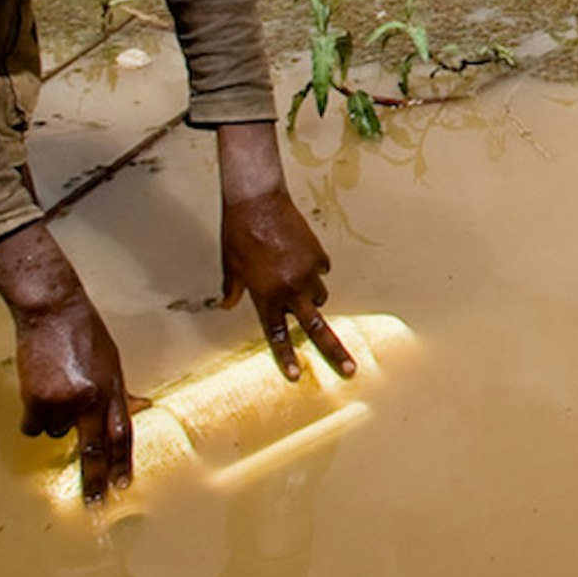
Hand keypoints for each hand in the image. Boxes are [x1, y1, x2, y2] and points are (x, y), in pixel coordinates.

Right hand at [0, 224, 135, 500]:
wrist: (52, 311)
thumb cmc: (83, 333)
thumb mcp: (111, 362)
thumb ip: (118, 392)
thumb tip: (140, 407)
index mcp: (113, 390)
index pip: (121, 436)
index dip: (120, 464)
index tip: (121, 488)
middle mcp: (92, 400)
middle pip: (94, 451)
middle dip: (94, 482)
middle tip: (95, 507)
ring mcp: (64, 401)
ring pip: (56, 433)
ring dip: (55, 421)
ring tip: (55, 388)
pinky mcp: (38, 400)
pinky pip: (34, 426)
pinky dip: (34, 416)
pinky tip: (37, 391)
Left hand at [214, 121, 355, 380]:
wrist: (257, 201)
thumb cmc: (239, 234)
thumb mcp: (230, 266)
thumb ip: (232, 290)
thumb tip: (226, 304)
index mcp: (267, 295)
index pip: (278, 334)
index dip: (287, 357)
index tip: (296, 376)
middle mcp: (291, 288)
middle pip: (318, 328)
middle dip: (335, 352)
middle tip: (351, 369)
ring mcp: (308, 271)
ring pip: (320, 294)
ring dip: (312, 295)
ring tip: (296, 278)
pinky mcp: (318, 253)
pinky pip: (322, 269)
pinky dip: (314, 268)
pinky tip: (300, 254)